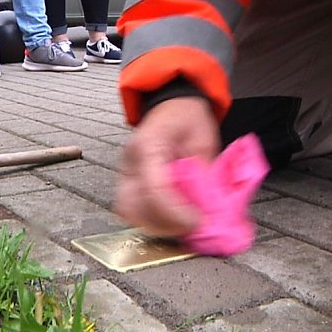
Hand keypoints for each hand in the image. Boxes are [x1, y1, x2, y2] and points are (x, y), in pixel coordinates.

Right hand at [114, 97, 219, 236]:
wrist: (172, 105)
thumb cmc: (188, 118)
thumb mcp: (203, 140)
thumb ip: (203, 173)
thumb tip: (207, 208)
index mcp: (149, 144)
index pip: (154, 187)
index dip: (175, 211)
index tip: (197, 220)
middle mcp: (130, 160)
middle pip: (133, 205)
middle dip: (163, 223)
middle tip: (190, 226)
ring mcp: (125, 172)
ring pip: (127, 211)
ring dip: (156, 224)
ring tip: (182, 225)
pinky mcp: (127, 181)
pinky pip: (131, 208)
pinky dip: (150, 219)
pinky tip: (171, 219)